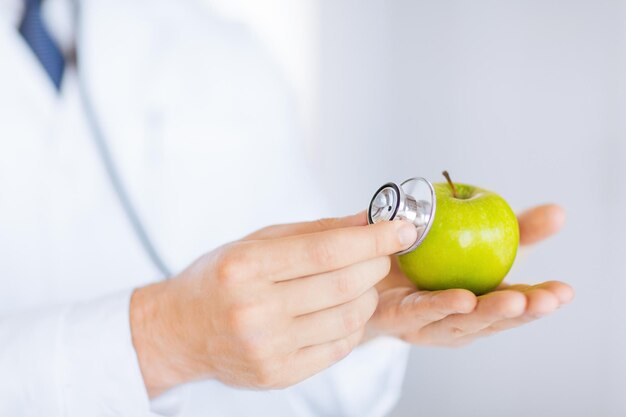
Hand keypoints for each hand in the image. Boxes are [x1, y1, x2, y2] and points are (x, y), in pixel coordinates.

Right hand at [129, 213, 417, 396]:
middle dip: (377, 263)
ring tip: (361, 281)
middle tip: (383, 252)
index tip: (402, 229)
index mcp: (246, 267)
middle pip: (344, 284)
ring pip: (349, 318)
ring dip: (369, 295)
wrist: (181, 329)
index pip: (327, 250)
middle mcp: (254, 309)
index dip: (373, 238)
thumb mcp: (258, 242)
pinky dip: (353, 324)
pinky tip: (344, 309)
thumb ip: (316, 231)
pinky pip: (338, 347)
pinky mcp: (277, 374)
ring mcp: (267, 347)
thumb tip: (369, 219)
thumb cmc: (219, 278)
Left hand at [366, 204, 574, 346]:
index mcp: (479, 302)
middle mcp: (457, 320)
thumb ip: (513, 229)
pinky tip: (462, 299)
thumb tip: (559, 212)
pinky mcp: (398, 318)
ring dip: (488, 313)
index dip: (541, 300)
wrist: (365, 263)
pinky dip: (442, 306)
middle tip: (545, 300)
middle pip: (492, 320)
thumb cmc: (426, 257)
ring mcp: (427, 324)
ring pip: (461, 323)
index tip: (565, 291)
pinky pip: (420, 311)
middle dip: (522, 311)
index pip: (516, 304)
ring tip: (513, 301)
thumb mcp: (473, 238)